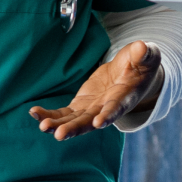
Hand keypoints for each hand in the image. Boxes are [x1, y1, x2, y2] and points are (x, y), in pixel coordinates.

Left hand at [31, 41, 161, 139]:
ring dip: (58, 125)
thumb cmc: (141, 65)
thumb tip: (140, 47)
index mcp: (124, 98)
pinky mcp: (80, 106)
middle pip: (89, 121)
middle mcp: (106, 108)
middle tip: (59, 134)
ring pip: (73, 121)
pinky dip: (50, 115)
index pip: (116, 108)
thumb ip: (143, 54)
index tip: (99, 123)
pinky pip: (63, 113)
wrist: (131, 74)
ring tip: (43, 126)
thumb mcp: (146, 56)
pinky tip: (34, 112)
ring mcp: (91, 109)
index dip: (109, 115)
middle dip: (74, 128)